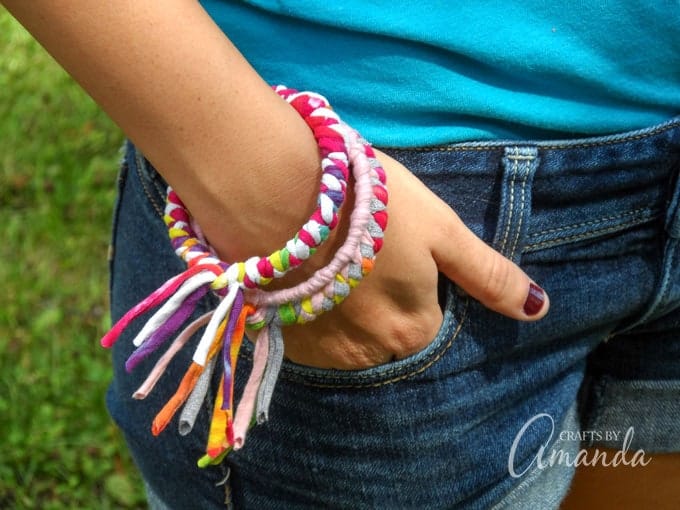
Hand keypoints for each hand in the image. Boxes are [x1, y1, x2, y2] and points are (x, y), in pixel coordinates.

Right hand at [279, 149, 548, 368]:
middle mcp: (371, 353)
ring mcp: (322, 351)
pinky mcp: (282, 338)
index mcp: (414, 329)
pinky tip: (304, 278)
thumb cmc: (372, 205)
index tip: (400, 258)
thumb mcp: (441, 231)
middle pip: (388, 338)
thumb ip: (488, 275)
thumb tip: (540, 310)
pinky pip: (309, 338)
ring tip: (332, 268)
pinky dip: (312, 315)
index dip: (419, 290)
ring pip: (348, 341)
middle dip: (382, 308)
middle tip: (363, 260)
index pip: (430, 325)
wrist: (275, 191)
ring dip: (346, 315)